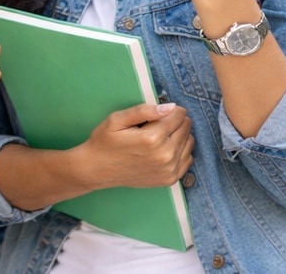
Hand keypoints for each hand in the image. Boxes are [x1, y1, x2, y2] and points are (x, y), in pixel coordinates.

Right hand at [72, 103, 193, 190]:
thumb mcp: (117, 119)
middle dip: (176, 120)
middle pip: (186, 127)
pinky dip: (181, 151)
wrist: (96, 170)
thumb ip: (144, 111)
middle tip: (159, 123)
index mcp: (152, 138)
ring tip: (162, 135)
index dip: (171, 109)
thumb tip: (170, 107)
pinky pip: (187, 159)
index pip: (178, 115)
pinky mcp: (169, 179)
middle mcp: (165, 155)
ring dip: (180, 135)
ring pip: (190, 142)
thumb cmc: (105, 142)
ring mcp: (169, 170)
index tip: (161, 111)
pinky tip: (165, 149)